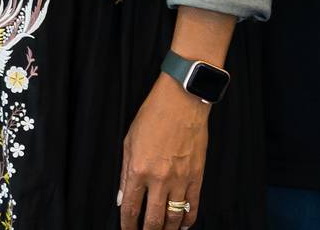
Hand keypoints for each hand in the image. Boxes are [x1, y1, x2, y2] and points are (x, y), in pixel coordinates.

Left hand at [118, 74, 209, 229]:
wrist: (182, 102)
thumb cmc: (154, 117)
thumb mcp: (129, 143)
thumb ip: (125, 174)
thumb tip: (122, 198)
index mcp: (139, 170)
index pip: (132, 208)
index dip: (128, 224)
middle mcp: (159, 179)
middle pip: (153, 219)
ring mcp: (180, 179)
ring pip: (174, 217)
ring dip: (168, 229)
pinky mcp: (197, 176)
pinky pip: (193, 206)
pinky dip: (188, 220)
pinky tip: (183, 225)